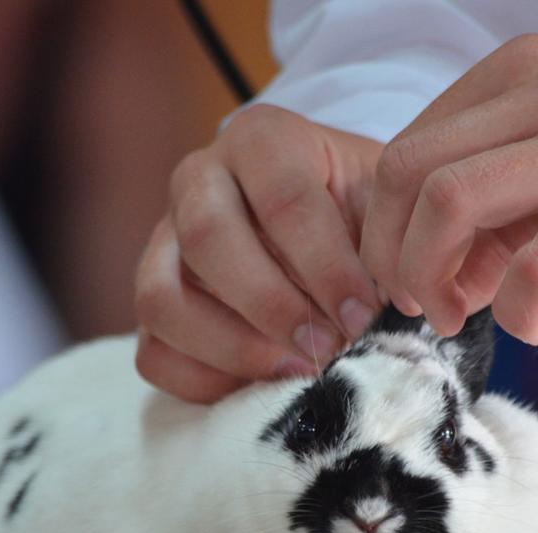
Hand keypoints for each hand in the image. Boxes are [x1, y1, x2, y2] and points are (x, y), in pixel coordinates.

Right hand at [134, 105, 382, 401]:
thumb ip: (385, 245)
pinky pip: (152, 354)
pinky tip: (263, 387)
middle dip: (273, 305)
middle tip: (328, 348)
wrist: (332, 218)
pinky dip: (205, 382)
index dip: (326, 266)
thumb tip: (382, 318)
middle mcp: (198, 180)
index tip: (364, 316)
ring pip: (160, 298)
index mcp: (262, 141)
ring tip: (296, 371)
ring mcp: (164, 243)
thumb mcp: (384, 207)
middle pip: (207, 238)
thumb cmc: (363, 212)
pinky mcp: (155, 303)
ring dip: (233, 347)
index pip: (283, 198)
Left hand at [360, 34, 537, 342]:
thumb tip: (437, 276)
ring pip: (451, 206)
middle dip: (394, 254)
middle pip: (411, 175)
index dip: (385, 227)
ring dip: (431, 277)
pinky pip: (537, 268)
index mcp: (520, 72)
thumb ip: (493, 197)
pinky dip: (513, 311)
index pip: (407, 148)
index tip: (407, 277)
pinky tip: (532, 327)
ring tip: (456, 316)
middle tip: (420, 305)